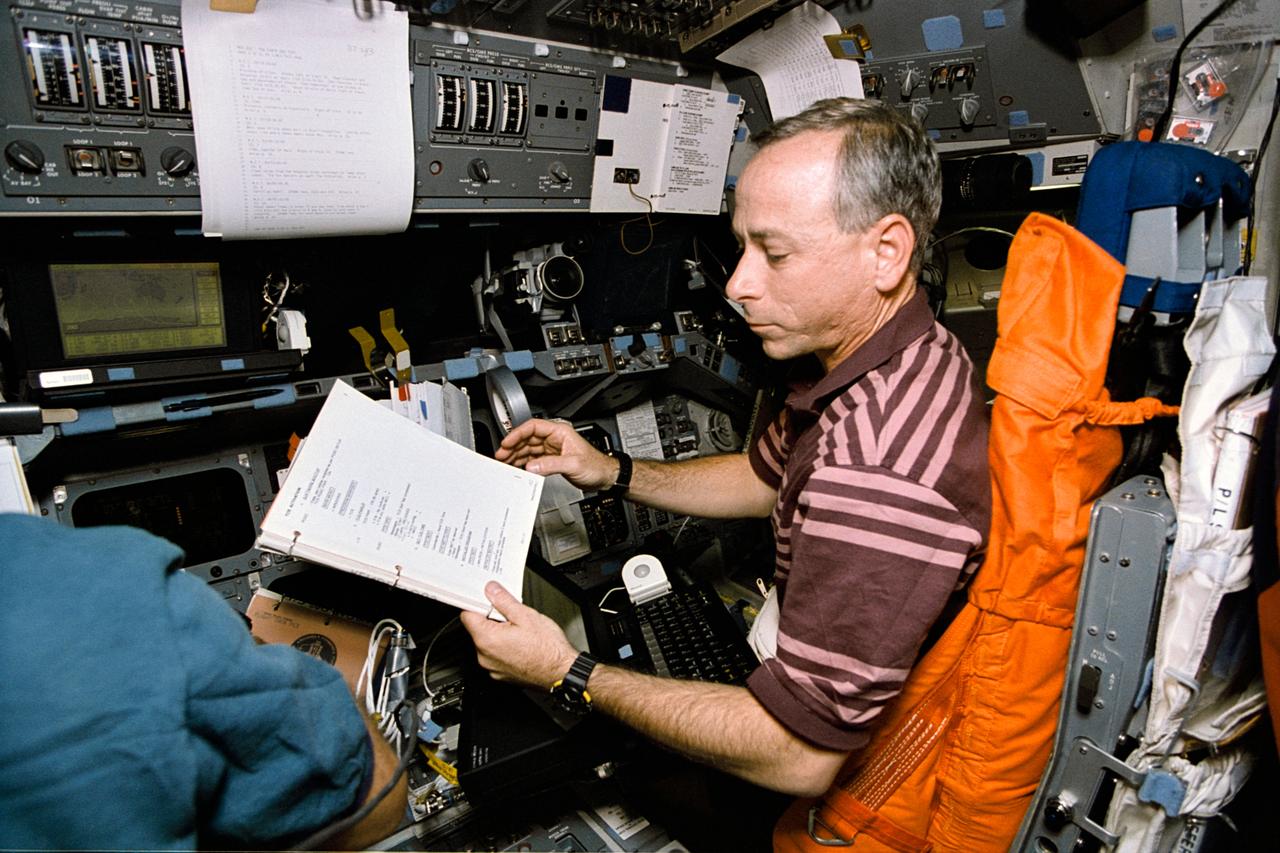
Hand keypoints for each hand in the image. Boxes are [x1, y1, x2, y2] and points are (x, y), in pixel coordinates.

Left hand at [460, 581, 579, 688]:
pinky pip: (496, 656)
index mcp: (487, 639)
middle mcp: (485, 656)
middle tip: (512, 616)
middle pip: (478, 629)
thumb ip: (504, 601)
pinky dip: (504, 648)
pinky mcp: (501, 674)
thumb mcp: (526, 615)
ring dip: (499, 634)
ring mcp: (492, 667)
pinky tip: (521, 644)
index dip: (477, 604)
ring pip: (488, 643)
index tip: (487, 599)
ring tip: (520, 632)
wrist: (561, 672)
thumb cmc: (547, 649)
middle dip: (492, 619)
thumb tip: (491, 590)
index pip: (467, 615)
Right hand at [495, 418, 615, 490]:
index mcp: (560, 432)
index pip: (533, 427)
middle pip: (527, 438)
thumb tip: (532, 466)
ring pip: (528, 449)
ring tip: (505, 463)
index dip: (518, 434)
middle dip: (513, 446)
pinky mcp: (551, 460)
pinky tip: (517, 468)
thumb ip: (551, 464)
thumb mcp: (573, 464)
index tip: (507, 442)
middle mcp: (554, 438)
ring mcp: (552, 449)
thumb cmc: (596, 465)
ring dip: (516, 455)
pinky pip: (533, 459)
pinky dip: (524, 463)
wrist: (604, 476)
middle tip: (501, 456)